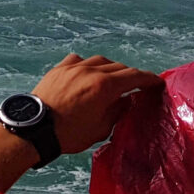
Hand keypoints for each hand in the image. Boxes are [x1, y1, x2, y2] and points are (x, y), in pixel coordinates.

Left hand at [32, 53, 162, 153]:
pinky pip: (78, 60)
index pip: (134, 76)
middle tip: (137, 85)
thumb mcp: (101, 128)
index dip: (148, 79)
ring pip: (99, 61)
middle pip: (119, 67)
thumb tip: (128, 100)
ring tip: (114, 80)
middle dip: (131, 75)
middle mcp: (91, 70)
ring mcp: (73, 67)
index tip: (158, 82)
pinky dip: (88, 65)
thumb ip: (118, 111)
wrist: (35, 128)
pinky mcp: (58, 68)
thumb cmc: (70, 133)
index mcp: (105, 86)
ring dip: (111, 68)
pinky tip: (88, 73)